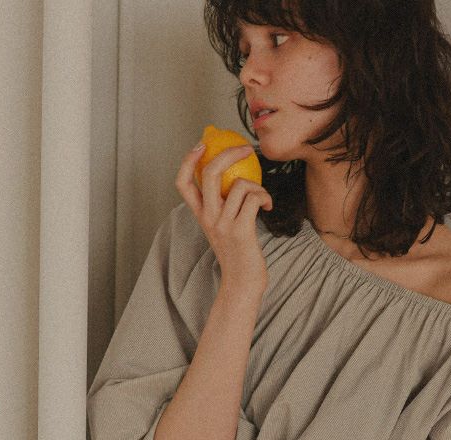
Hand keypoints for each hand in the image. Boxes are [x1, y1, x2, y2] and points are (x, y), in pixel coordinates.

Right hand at [175, 143, 272, 284]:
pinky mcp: (240, 230)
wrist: (242, 283)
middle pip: (209, 173)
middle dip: (229, 153)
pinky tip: (268, 207)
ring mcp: (223, 224)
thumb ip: (223, 208)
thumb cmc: (238, 255)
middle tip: (246, 149)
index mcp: (200, 216)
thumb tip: (235, 180)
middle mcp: (208, 218)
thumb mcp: (224, 229)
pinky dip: (264, 197)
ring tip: (263, 199)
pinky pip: (253, 199)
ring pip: (239, 185)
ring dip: (257, 186)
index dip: (187, 160)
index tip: (201, 145)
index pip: (182, 183)